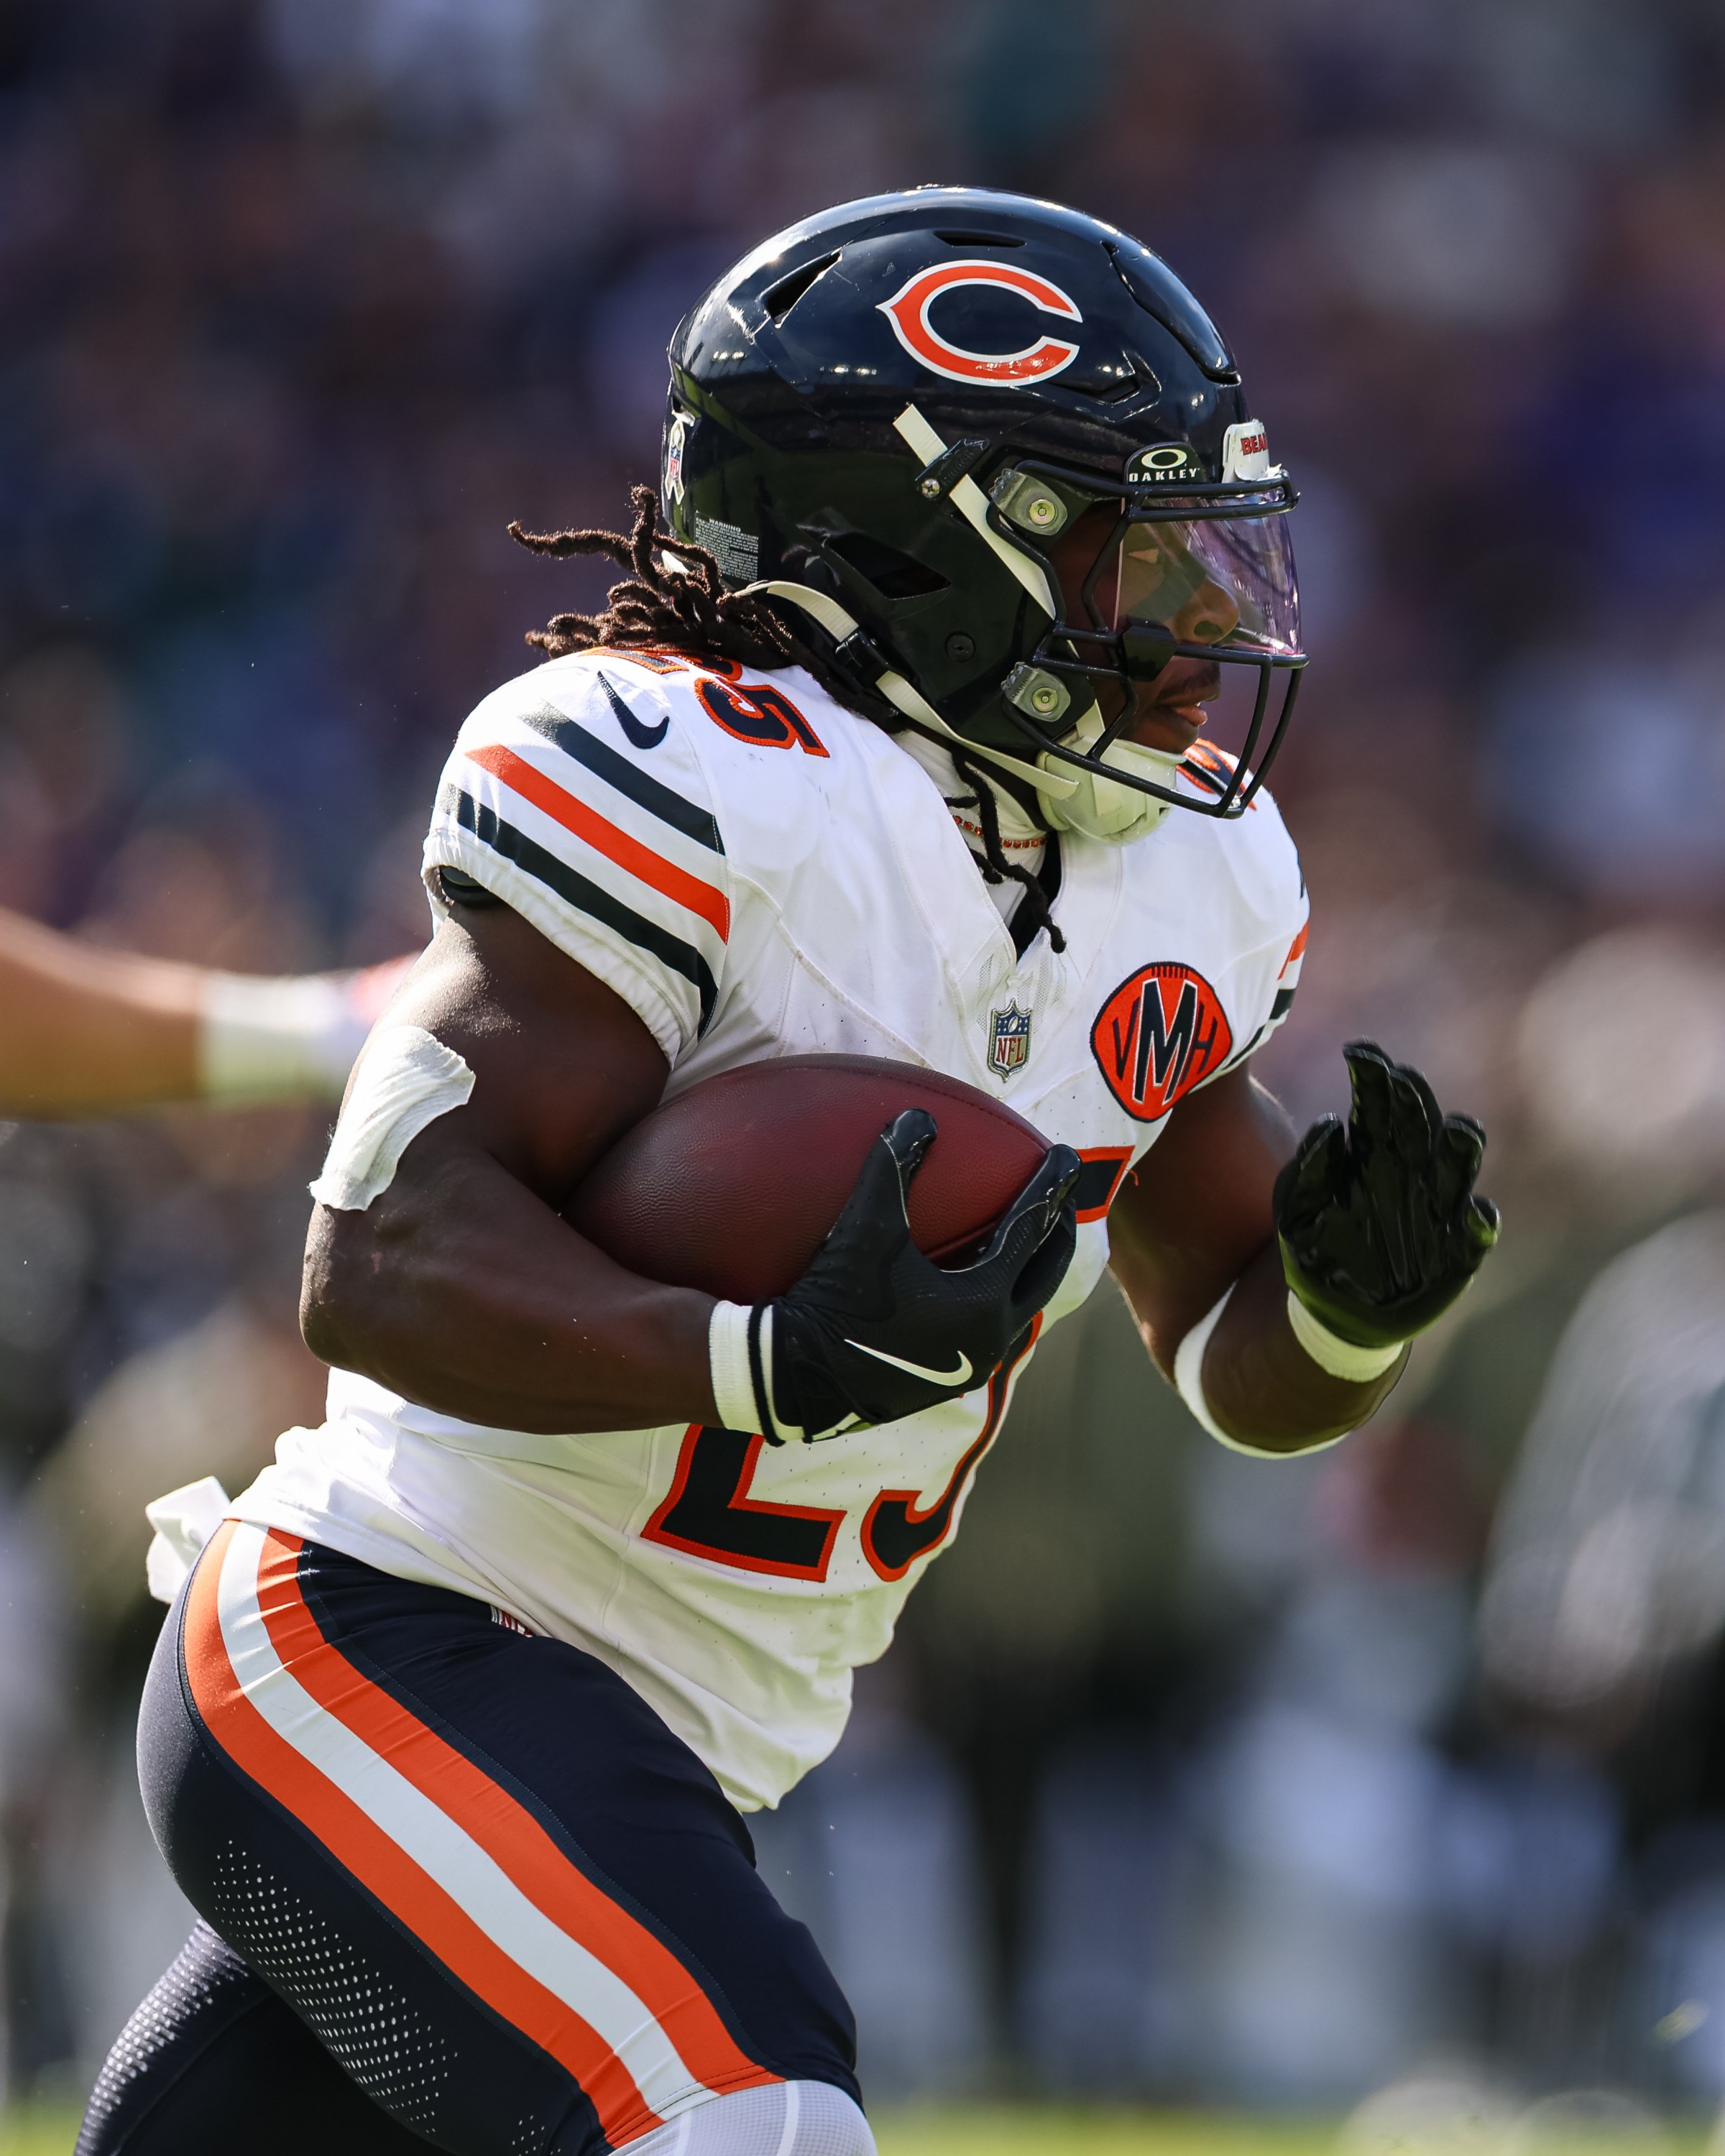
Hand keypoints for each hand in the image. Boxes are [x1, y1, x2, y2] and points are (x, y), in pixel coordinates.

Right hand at [766, 1110, 1079, 1439]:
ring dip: (1032, 1273)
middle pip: (1045, 1275)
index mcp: (982, 1300)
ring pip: (1023, 1309)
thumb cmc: (836, 1303)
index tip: (1068, 1156)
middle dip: (1058, 1233)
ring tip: (1033, 1245)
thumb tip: (919, 1115)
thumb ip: (893, 1169)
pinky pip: (995, 1331)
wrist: (799, 1380)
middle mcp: (990, 1336)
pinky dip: (1003, 1300)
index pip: (1030, 1230)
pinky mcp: (950, 1381)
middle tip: (1063, 1200)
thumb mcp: (864, 1230)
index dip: (1050, 1188)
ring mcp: (973, 1364)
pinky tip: (982, 1289)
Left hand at [1274, 1041, 1498, 1350]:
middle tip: (1399, 1077)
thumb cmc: (1317, 1251)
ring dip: (1459, 1148)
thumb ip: (1308, 1171)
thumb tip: (1330, 1125)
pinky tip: (1473, 1213)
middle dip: (1412, 1098)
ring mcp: (1439, 1211)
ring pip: (1458, 1168)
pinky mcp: (1459, 1254)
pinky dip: (1478, 1222)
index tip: (1357, 1052)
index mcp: (1372, 1157)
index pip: (1380, 1104)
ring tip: (1456, 1132)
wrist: (1337, 1314)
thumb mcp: (1297, 1211)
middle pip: (1420, 1124)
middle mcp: (1411, 1175)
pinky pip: (1477, 1233)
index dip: (1374, 1076)